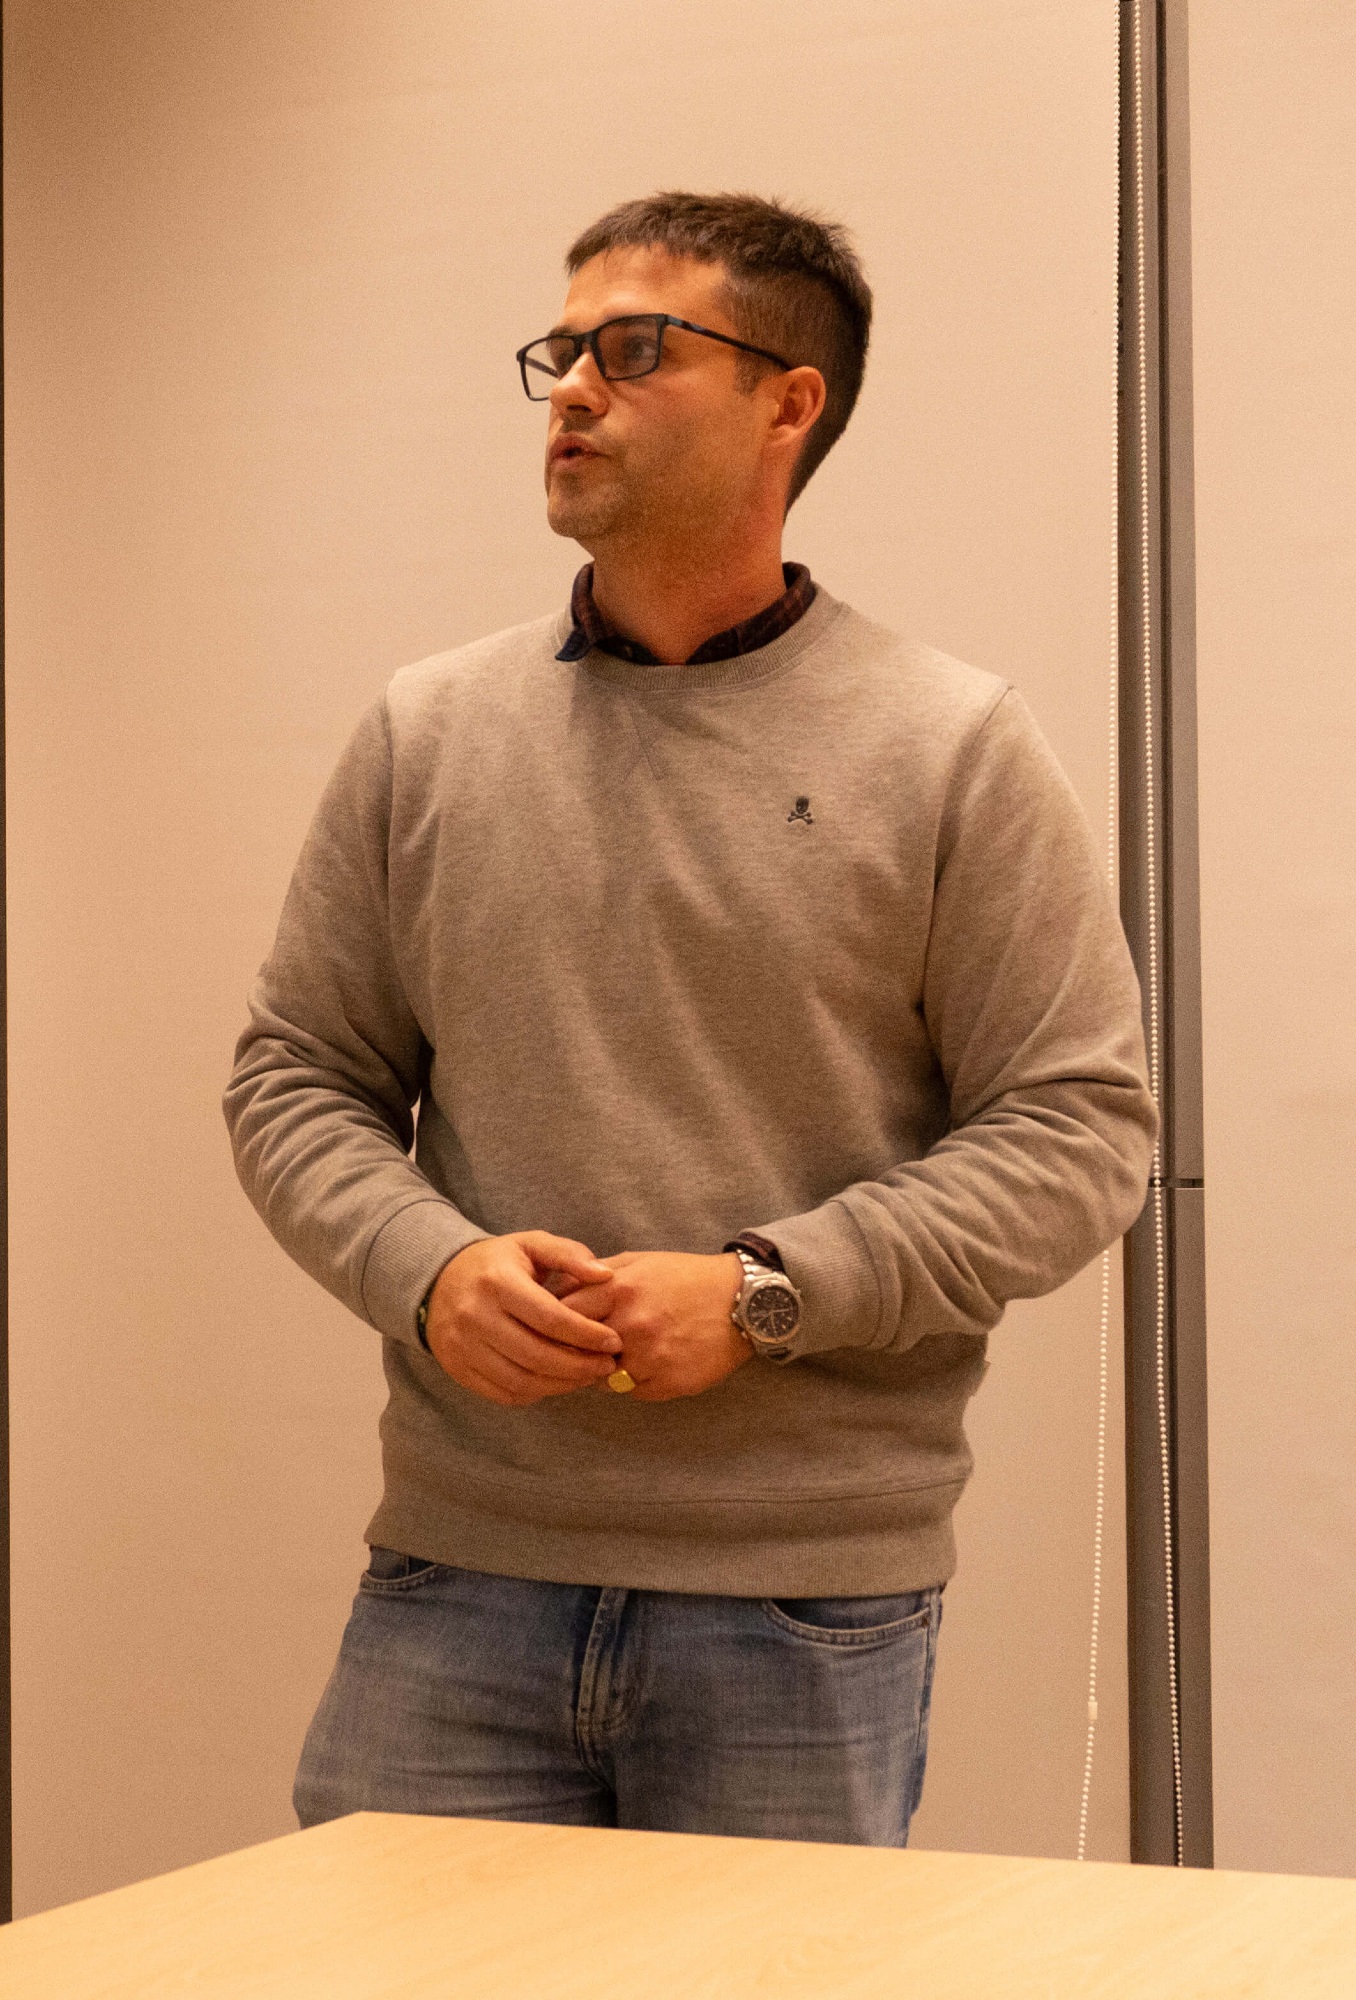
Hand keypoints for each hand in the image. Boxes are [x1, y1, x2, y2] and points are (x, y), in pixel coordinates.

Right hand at [424, 1231, 622, 1407]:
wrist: (439, 1280)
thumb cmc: (497, 1262)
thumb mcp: (530, 1244)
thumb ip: (569, 1255)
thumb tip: (606, 1276)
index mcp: (498, 1281)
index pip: (549, 1317)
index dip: (586, 1334)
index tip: (613, 1342)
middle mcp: (476, 1315)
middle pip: (536, 1354)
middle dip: (579, 1366)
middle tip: (606, 1366)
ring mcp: (463, 1345)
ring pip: (520, 1380)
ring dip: (561, 1385)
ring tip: (586, 1377)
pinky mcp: (457, 1367)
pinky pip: (502, 1393)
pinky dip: (534, 1393)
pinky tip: (554, 1383)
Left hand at [565, 1251, 750, 1401]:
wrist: (743, 1301)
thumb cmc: (687, 1277)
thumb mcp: (640, 1261)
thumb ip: (597, 1275)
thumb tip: (557, 1289)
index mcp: (620, 1289)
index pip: (563, 1314)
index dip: (554, 1322)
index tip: (556, 1327)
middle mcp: (632, 1325)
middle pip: (578, 1350)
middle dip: (575, 1350)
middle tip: (580, 1349)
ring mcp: (651, 1357)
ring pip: (603, 1377)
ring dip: (604, 1370)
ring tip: (619, 1356)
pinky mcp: (669, 1382)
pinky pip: (632, 1391)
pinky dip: (633, 1382)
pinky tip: (647, 1365)